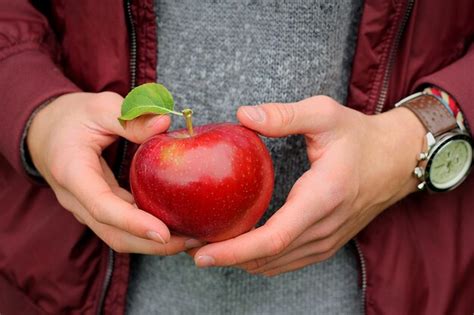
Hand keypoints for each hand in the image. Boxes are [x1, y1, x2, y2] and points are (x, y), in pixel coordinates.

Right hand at [27, 92, 202, 253]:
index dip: (133, 223)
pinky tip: (175, 224)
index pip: (103, 207)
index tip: (164, 233)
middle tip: (192, 241)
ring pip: (118, 237)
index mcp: (72, 173)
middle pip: (114, 234)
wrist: (45, 130)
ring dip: (153, 244)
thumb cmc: (71, 117)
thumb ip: (130, 118)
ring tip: (191, 238)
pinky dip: (147, 230)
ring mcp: (86, 208)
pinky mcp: (99, 209)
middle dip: (153, 245)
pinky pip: (122, 227)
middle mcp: (76, 199)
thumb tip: (165, 123)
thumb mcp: (99, 107)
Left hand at [189, 95, 425, 275]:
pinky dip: (259, 260)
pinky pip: (288, 261)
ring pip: (277, 265)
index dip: (235, 250)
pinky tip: (238, 249)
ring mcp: (327, 240)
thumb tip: (243, 115)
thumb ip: (285, 115)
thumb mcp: (325, 114)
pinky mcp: (326, 243)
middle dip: (226, 257)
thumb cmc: (359, 137)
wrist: (396, 160)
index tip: (202, 253)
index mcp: (323, 196)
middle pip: (269, 258)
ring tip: (206, 248)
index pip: (275, 237)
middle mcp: (325, 227)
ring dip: (240, 261)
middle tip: (189, 245)